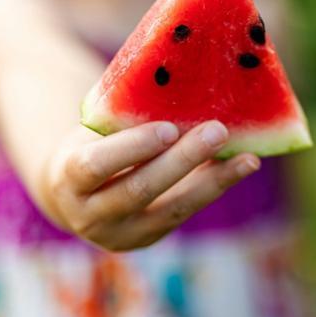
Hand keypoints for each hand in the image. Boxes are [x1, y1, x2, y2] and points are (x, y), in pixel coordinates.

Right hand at [42, 121, 258, 250]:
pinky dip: (215, 187)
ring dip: (213, 181)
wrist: (73, 193)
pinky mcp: (149, 238)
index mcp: (68, 179)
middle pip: (140, 189)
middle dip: (183, 160)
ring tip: (247, 159)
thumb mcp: (94, 131)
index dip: (133, 148)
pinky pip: (186, 212)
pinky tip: (242, 166)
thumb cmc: (91, 144)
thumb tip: (182, 78)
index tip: (168, 129)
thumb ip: (125, 116)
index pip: (97, 165)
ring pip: (172, 209)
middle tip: (218, 131)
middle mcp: (90, 215)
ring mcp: (120, 234)